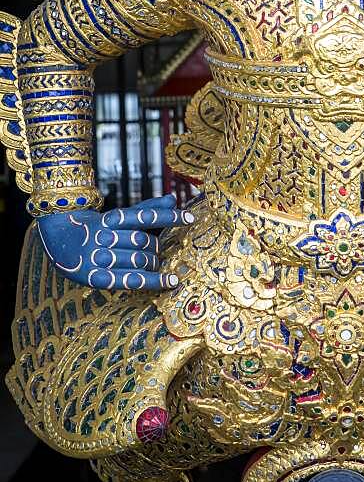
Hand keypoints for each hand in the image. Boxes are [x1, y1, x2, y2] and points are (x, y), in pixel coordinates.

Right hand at [36, 194, 193, 290]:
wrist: (56, 239)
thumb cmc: (95, 227)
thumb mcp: (116, 215)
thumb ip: (145, 209)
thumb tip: (172, 199)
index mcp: (110, 219)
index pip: (144, 216)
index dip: (169, 216)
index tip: (190, 218)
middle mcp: (103, 237)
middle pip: (143, 241)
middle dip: (156, 247)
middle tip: (158, 252)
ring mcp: (98, 258)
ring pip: (138, 260)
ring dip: (155, 263)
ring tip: (158, 265)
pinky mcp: (95, 278)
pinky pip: (129, 281)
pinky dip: (152, 281)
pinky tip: (169, 282)